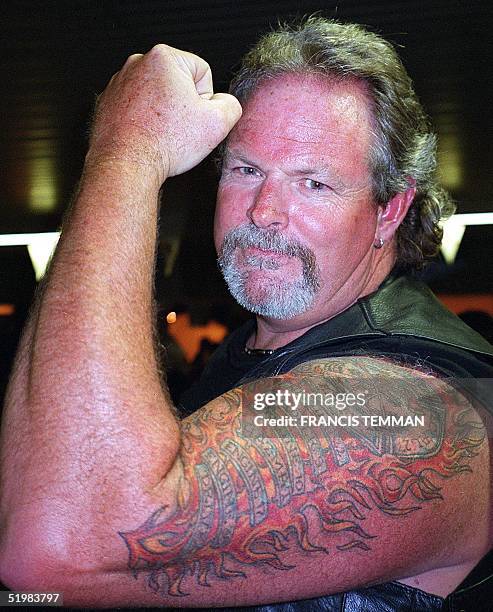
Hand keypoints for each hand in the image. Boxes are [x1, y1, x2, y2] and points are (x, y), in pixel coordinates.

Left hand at [88, 44, 241, 180]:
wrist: (127, 165)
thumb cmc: (163, 143)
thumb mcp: (218, 124)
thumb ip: (231, 105)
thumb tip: (226, 103)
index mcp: (164, 58)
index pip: (202, 72)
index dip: (206, 100)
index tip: (194, 117)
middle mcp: (137, 64)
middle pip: (178, 83)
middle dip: (183, 106)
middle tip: (180, 129)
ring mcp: (119, 83)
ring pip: (157, 96)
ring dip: (164, 114)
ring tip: (162, 134)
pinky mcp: (108, 103)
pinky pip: (137, 109)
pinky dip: (144, 122)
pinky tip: (147, 137)